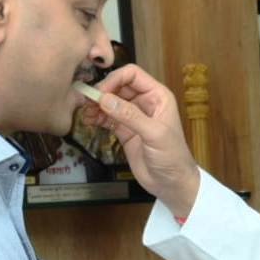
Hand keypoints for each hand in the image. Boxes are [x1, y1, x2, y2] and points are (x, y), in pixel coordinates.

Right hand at [79, 64, 200, 216]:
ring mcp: (134, 116)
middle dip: (102, 92)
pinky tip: (90, 121)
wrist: (171, 184)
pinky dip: (97, 117)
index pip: (133, 75)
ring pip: (111, 101)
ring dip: (97, 105)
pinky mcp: (125, 130)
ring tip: (86, 113)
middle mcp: (146, 102)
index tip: (101, 93)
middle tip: (88, 102)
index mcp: (158, 96)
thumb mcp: (154, 134)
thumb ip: (130, 116)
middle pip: (118, 86)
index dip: (115, 80)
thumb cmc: (173, 158)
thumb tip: (106, 100)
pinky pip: (107, 117)